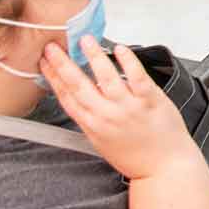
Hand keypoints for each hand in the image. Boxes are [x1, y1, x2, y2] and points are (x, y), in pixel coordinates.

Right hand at [40, 36, 200, 180]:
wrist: (165, 169)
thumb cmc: (136, 156)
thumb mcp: (102, 141)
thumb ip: (91, 119)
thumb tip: (81, 100)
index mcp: (92, 125)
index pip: (66, 96)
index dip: (52, 77)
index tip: (44, 62)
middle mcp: (106, 115)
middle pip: (78, 85)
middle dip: (62, 63)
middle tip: (52, 46)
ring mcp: (128, 108)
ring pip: (106, 77)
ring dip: (94, 56)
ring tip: (85, 40)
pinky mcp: (150, 101)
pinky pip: (137, 77)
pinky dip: (128, 62)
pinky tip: (120, 49)